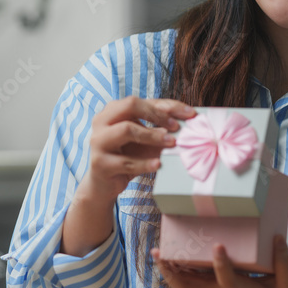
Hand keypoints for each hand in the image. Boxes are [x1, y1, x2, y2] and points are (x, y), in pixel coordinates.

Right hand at [60, 96, 193, 257]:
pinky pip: (126, 161)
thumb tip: (185, 124)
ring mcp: (98, 141)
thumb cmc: (126, 158)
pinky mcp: (99, 163)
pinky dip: (144, 163)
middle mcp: (101, 121)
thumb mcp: (143, 142)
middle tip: (177, 127)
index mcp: (112, 111)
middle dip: (157, 115)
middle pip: (130, 105)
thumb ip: (158, 130)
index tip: (189, 113)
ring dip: (152, 135)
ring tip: (171, 143)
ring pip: (126, 129)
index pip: (142, 101)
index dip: (168, 105)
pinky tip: (158, 164)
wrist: (103, 186)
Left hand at [151, 236, 287, 287]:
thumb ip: (283, 262)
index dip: (221, 264)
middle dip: (172, 272)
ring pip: (184, 286)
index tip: (218, 245)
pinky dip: (176, 269)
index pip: (227, 278)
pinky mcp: (210, 287)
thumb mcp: (287, 285)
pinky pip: (188, 281)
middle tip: (159, 253)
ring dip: (168, 271)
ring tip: (156, 251)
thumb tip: (277, 237)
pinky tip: (168, 253)